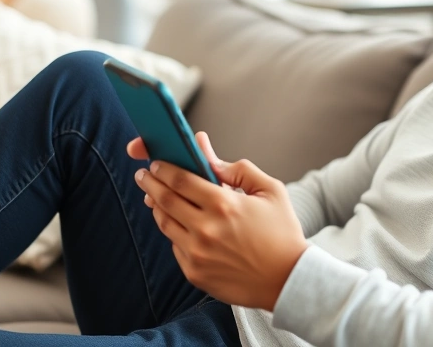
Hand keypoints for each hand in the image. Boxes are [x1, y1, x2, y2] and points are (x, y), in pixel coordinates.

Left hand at [127, 132, 308, 310]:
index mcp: (224, 204)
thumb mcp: (270, 191)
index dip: (164, 168)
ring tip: (155, 198)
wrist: (289, 280)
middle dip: (150, 183)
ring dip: (156, 207)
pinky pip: (175, 247)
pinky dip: (174, 233)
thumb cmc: (282, 232)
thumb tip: (208, 152)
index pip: (180, 179)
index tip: (156, 163)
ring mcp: (197, 254)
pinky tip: (178, 225)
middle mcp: (206, 229)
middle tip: (143, 176)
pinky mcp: (195, 273)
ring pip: (165, 224)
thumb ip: (238, 169)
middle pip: (165, 199)